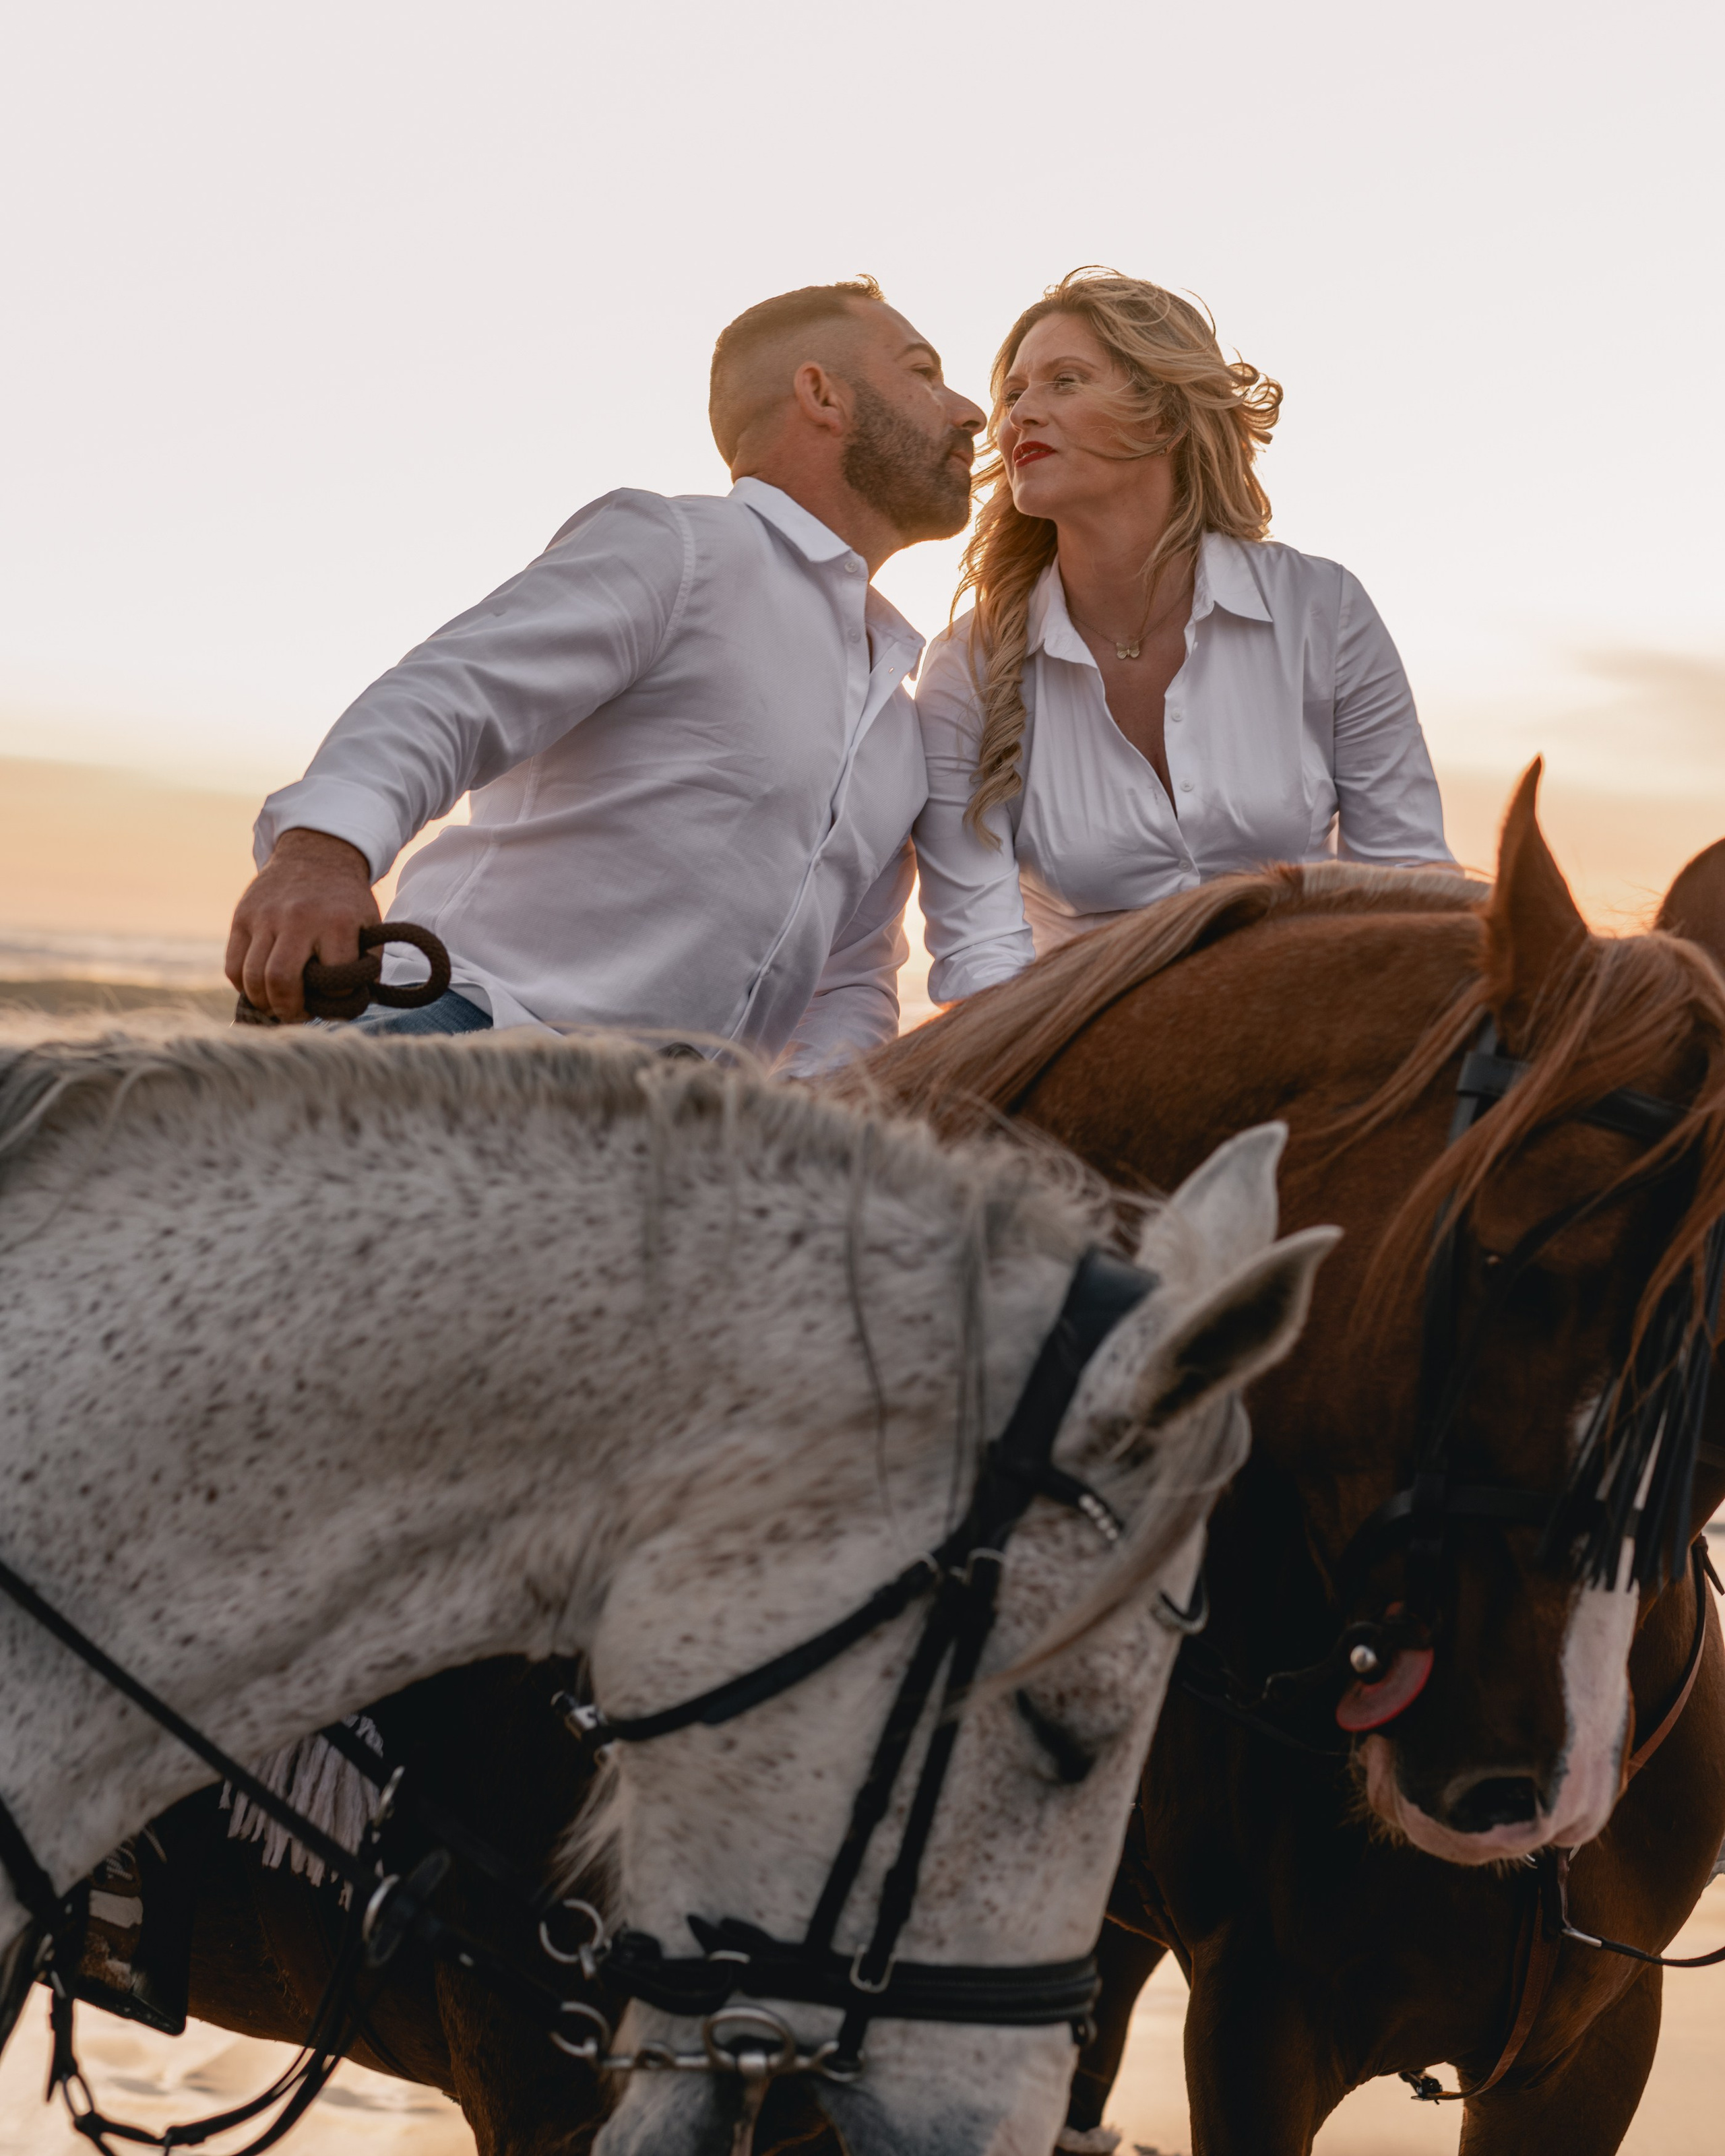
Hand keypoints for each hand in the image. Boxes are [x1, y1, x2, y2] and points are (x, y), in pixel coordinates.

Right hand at [226, 829, 380, 1022]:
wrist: (316, 855)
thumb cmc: (345, 902)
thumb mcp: (369, 925)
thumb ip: (366, 963)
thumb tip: (350, 1004)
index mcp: (337, 923)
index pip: (333, 979)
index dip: (336, 999)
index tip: (336, 1001)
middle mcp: (298, 918)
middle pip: (280, 980)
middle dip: (289, 1009)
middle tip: (298, 1015)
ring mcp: (265, 916)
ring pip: (252, 976)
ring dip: (264, 1002)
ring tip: (278, 1006)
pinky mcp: (242, 916)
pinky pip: (233, 965)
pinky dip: (243, 986)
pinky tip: (260, 989)